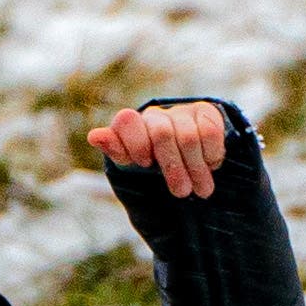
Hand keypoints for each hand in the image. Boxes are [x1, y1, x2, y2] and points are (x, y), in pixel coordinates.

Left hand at [88, 99, 230, 199]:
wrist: (187, 164)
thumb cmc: (153, 167)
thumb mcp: (132, 166)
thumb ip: (116, 151)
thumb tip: (94, 136)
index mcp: (131, 126)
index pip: (127, 121)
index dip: (136, 142)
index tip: (144, 163)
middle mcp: (155, 116)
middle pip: (162, 134)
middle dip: (173, 167)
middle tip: (181, 193)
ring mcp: (180, 112)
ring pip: (189, 137)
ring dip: (196, 170)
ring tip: (201, 190)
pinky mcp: (205, 112)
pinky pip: (210, 132)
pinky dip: (211, 156)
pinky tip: (210, 166)